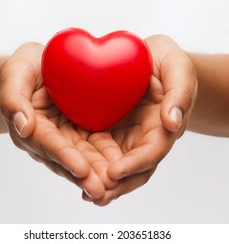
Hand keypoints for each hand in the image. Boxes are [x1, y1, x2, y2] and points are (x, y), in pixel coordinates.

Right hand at [0, 43, 121, 198]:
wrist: (39, 67)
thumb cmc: (25, 69)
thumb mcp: (16, 73)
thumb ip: (14, 98)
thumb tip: (23, 126)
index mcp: (31, 126)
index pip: (48, 143)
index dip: (64, 156)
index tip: (81, 169)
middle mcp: (49, 137)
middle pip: (67, 158)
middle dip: (85, 174)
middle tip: (102, 189)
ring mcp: (65, 136)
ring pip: (83, 156)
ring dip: (97, 172)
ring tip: (114, 185)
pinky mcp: (80, 130)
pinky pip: (94, 145)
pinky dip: (105, 157)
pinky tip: (120, 165)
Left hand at [86, 35, 197, 205]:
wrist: (150, 59)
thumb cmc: (168, 63)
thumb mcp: (178, 69)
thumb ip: (179, 93)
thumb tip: (172, 122)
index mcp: (163, 126)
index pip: (151, 152)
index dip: (134, 165)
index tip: (114, 173)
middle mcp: (144, 137)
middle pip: (133, 168)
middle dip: (116, 184)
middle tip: (95, 195)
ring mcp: (126, 135)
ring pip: (115, 164)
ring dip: (101, 180)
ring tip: (84, 192)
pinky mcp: (110, 129)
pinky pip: (100, 149)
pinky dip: (90, 162)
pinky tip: (75, 169)